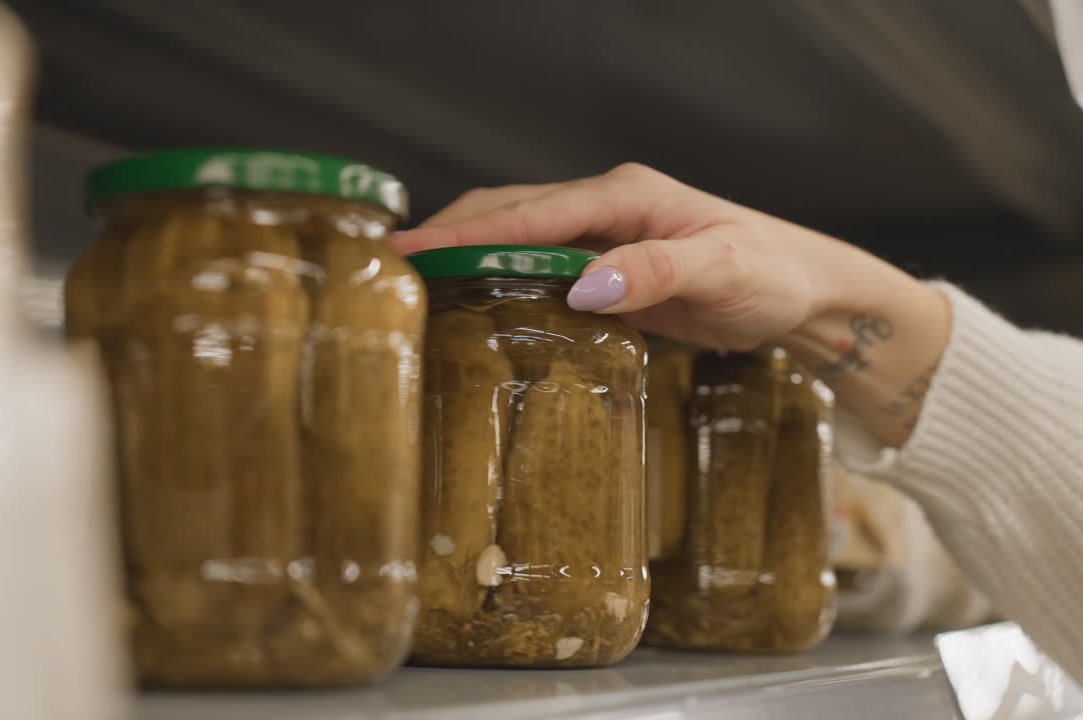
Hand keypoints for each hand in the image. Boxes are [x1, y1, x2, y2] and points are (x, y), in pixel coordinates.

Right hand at [394, 163, 951, 447]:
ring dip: (467, 254)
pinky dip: (498, 279)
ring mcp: (603, 237)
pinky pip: (539, 269)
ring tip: (413, 284)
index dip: (466, 231)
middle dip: (449, 235)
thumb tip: (582, 284)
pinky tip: (474, 303)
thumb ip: (654, 272)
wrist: (804, 291)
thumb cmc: (772, 273)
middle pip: (509, 212)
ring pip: (518, 238)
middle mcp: (606, 208)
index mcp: (625, 195)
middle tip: (391, 266)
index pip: (529, 211)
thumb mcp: (723, 271)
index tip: (413, 248)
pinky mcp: (606, 268)